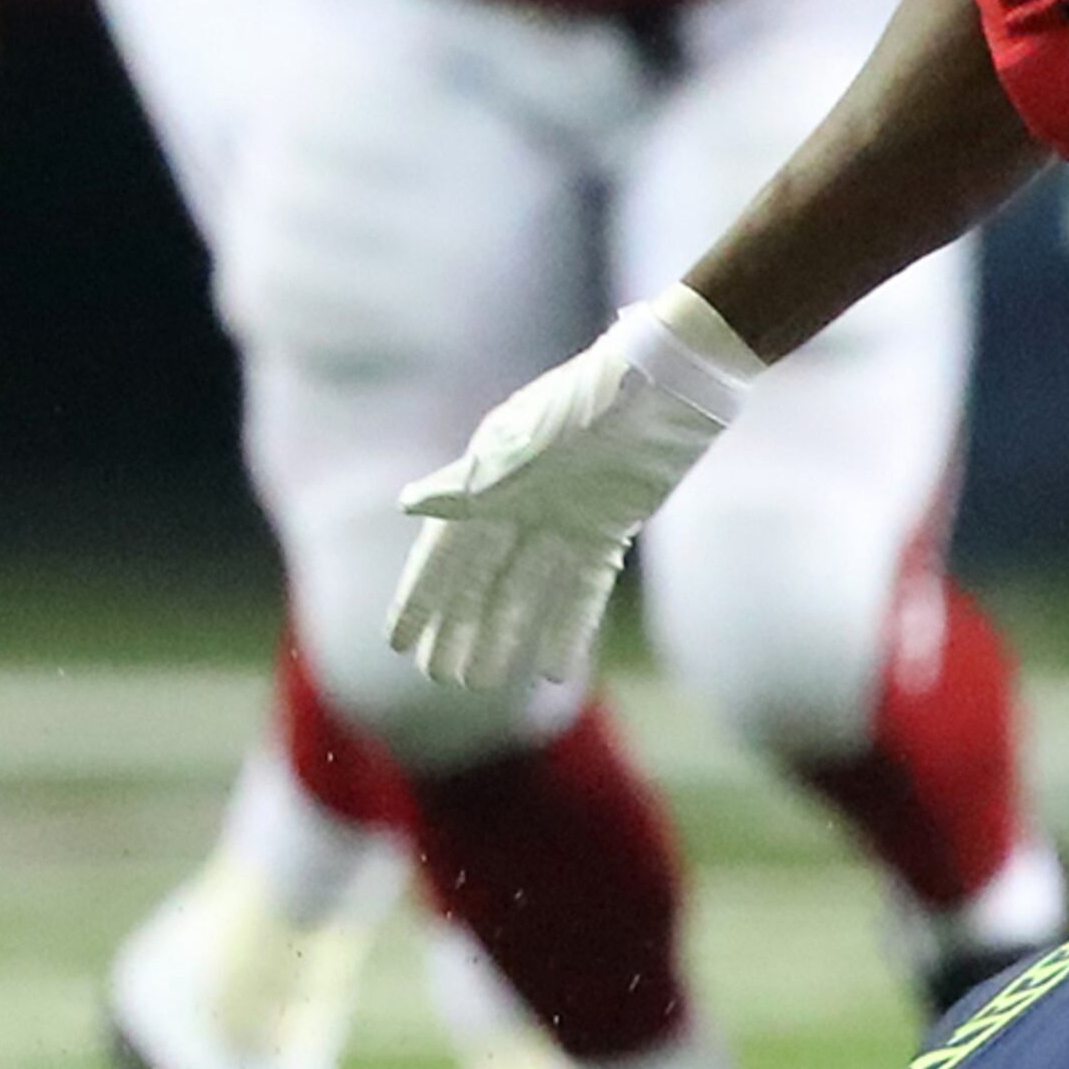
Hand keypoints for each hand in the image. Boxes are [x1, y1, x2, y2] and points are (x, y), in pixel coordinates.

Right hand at [391, 287, 762, 694]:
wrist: (670, 385)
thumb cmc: (592, 401)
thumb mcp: (527, 442)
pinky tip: (550, 670)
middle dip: (458, 627)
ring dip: (504, 634)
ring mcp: (564, 519)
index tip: (398, 643)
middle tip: (441, 679)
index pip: (444, 552)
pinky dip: (567, 627)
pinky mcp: (609, 529)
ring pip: (527, 591)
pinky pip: (581, 589)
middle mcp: (521, 504)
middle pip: (481, 580)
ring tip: (482, 683)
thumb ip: (472, 481)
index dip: (421, 597)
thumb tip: (410, 506)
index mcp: (488, 480)